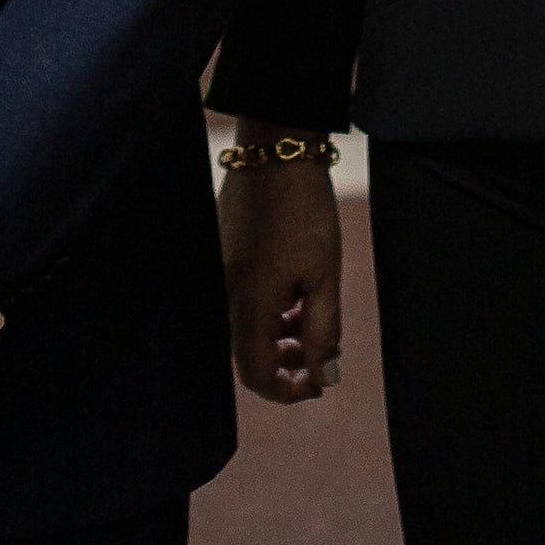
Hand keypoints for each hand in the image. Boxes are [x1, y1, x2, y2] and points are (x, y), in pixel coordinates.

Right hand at [216, 147, 344, 405]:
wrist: (274, 152)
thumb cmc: (304, 212)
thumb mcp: (324, 275)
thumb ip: (323, 330)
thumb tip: (325, 376)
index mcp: (249, 307)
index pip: (257, 376)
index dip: (289, 391)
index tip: (319, 383)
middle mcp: (224, 298)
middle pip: (247, 357)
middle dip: (284, 365)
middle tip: (317, 354)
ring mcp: (218, 277)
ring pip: (243, 330)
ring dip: (276, 338)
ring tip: (308, 320)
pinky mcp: (219, 258)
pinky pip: (238, 303)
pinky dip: (265, 312)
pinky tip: (291, 293)